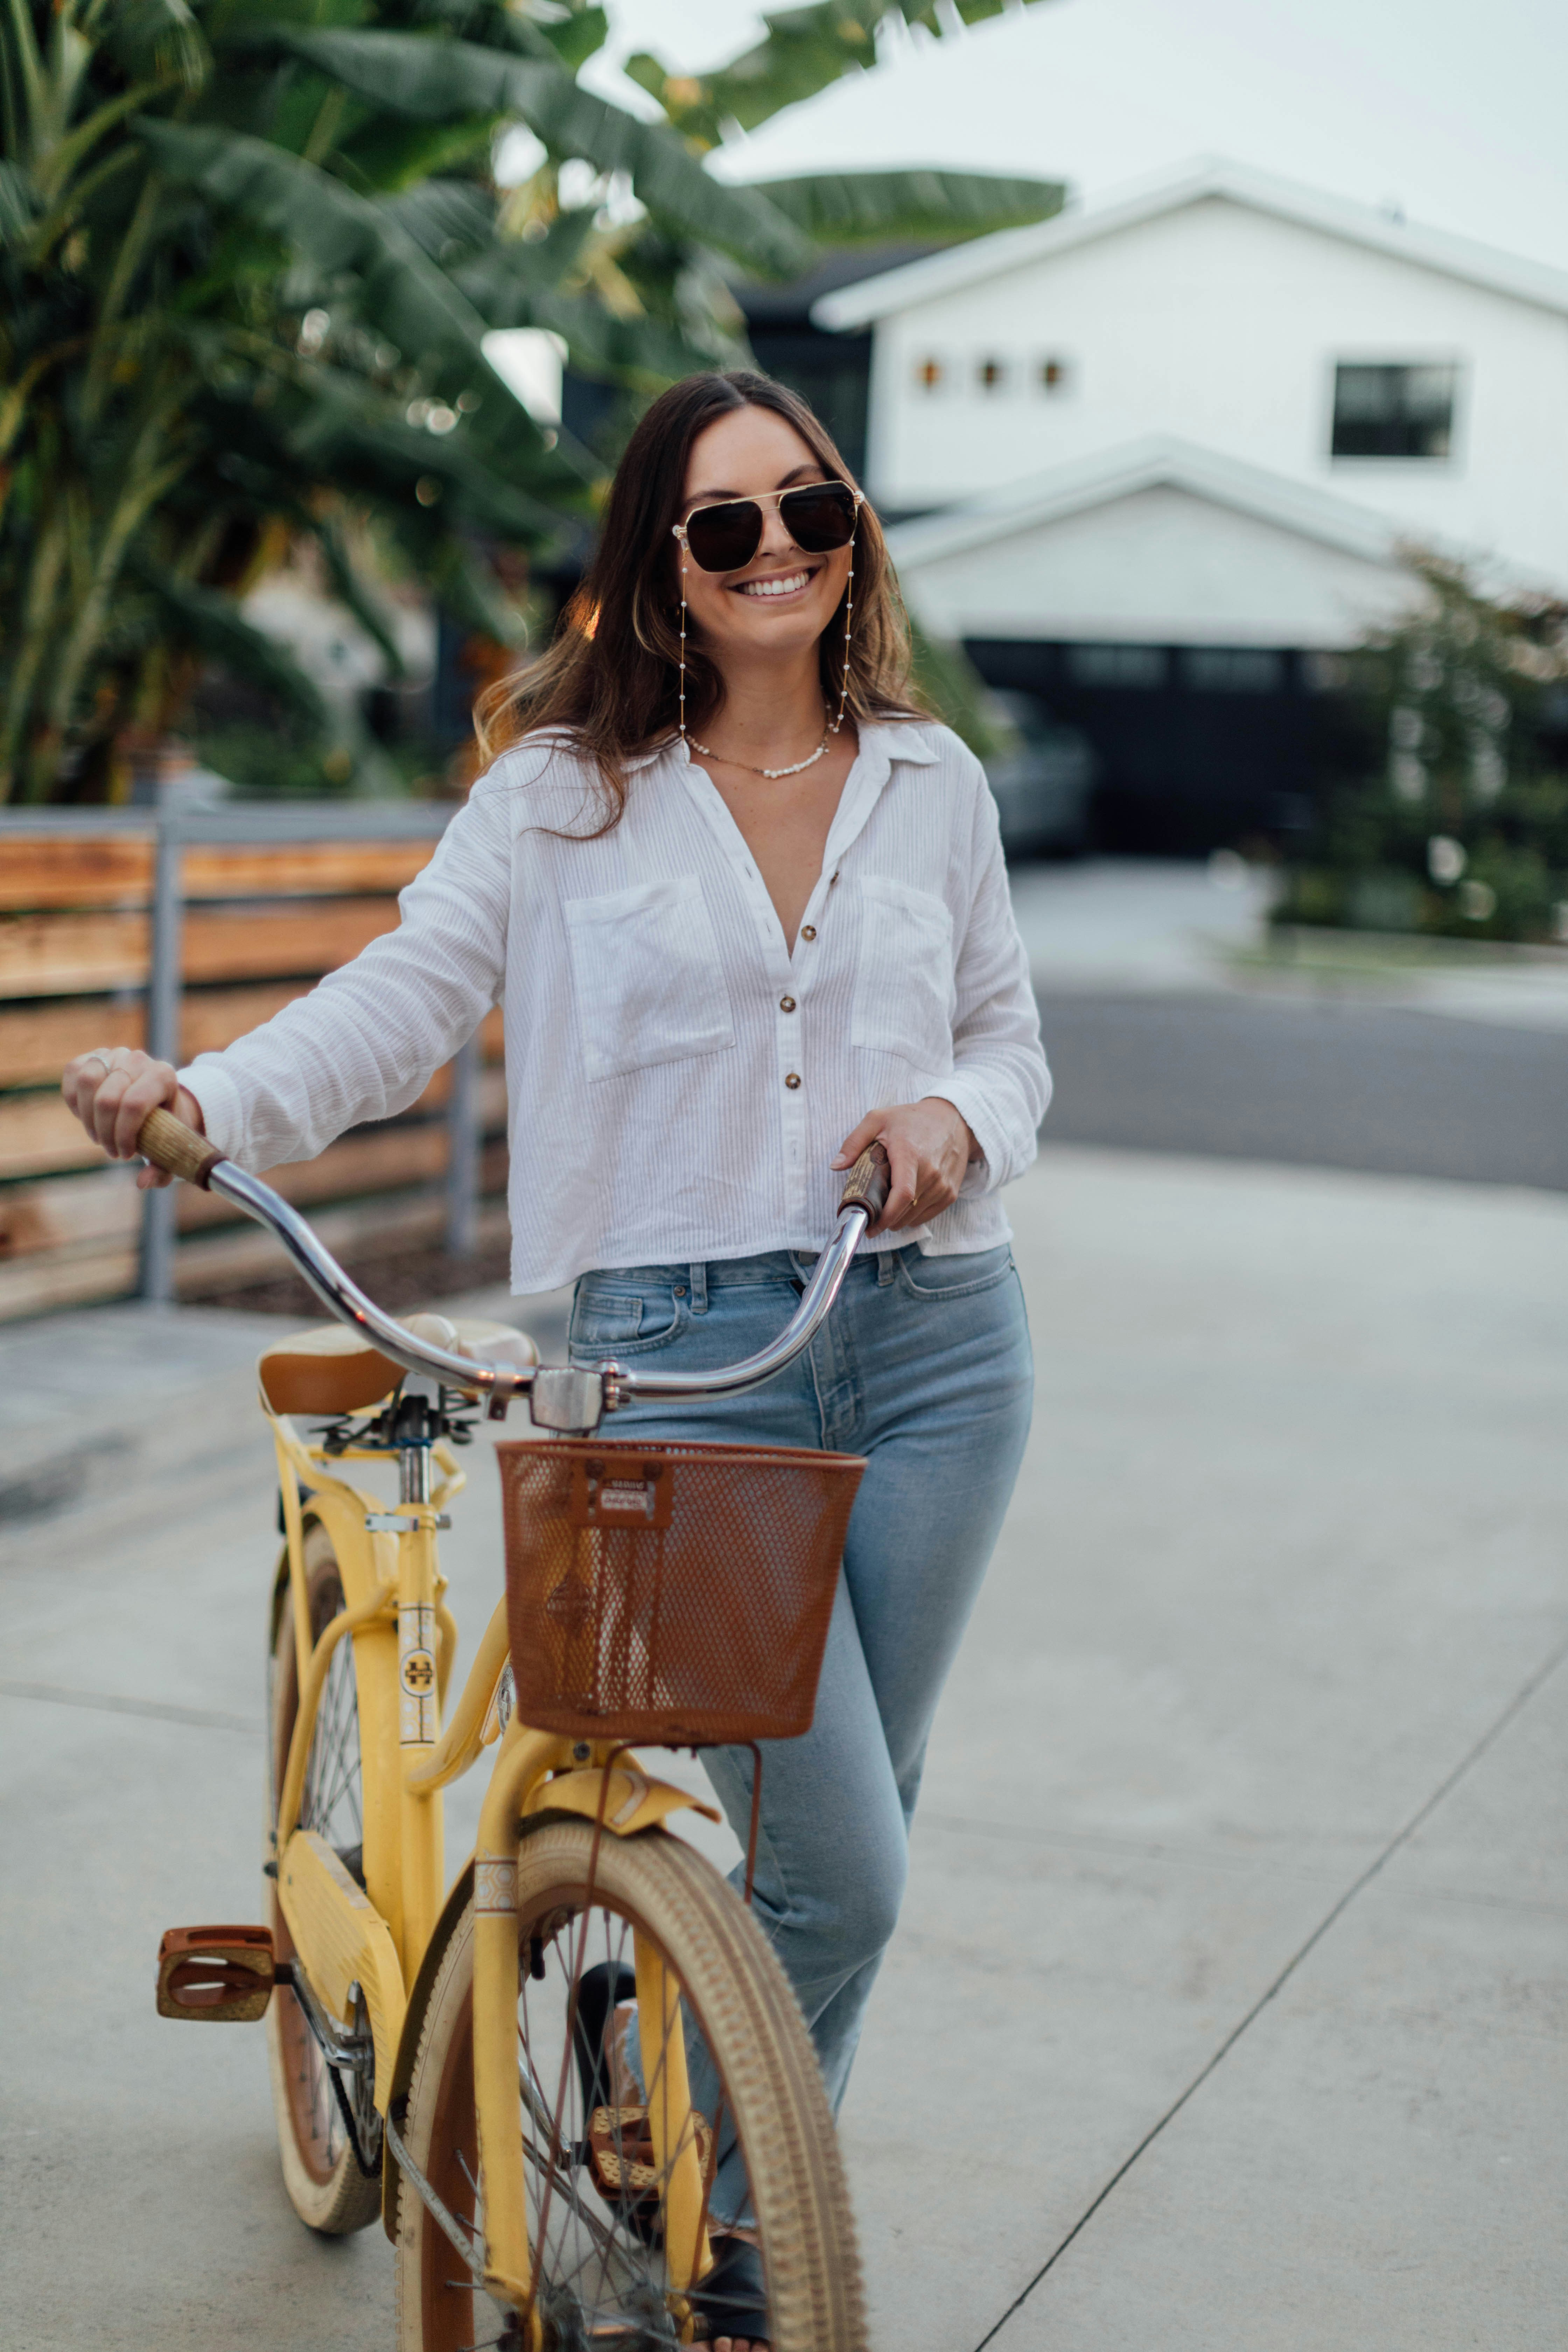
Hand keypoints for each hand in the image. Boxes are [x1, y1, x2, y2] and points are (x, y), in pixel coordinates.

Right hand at [61, 1048, 204, 1189]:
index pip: (135, 1104)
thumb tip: (142, 1182)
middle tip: (111, 1150)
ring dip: (87, 1117)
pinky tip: (87, 1116)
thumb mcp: (169, 1149)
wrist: (157, 1102)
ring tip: (98, 1135)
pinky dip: (74, 1100)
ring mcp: (115, 1054)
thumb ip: (161, 1169)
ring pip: (87, 1081)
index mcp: (163, 1076)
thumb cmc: (165, 1128)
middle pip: (107, 1098)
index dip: (123, 1135)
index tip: (126, 1155)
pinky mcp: (93, 1055)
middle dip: (105, 1133)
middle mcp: (139, 1060)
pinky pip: (72, 1073)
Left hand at [833, 1097, 978, 1236]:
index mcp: (910, 1155)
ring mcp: (944, 1185)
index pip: (902, 1194)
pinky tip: (903, 1206)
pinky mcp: (951, 1192)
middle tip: (871, 1218)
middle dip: (885, 1220)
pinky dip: (913, 1217)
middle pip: (905, 1211)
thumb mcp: (877, 1119)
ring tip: (886, 1210)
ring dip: (898, 1220)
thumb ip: (854, 1142)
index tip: (870, 1226)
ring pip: (915, 1217)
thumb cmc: (911, 1120)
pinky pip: (928, 1216)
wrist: (953, 1120)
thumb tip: (835, 1166)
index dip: (885, 1216)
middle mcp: (931, 1172)